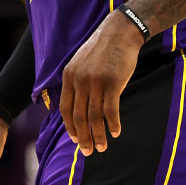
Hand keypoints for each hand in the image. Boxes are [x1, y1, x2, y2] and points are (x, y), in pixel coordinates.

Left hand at [60, 10, 143, 155]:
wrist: (120, 32)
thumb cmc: (103, 50)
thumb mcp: (81, 63)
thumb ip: (76, 82)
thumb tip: (77, 106)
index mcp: (69, 76)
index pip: (65, 109)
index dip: (70, 127)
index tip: (75, 140)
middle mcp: (79, 80)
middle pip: (79, 116)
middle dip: (83, 137)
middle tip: (88, 152)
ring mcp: (95, 82)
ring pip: (94, 116)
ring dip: (98, 135)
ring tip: (102, 147)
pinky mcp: (112, 83)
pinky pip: (111, 110)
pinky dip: (112, 124)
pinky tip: (115, 132)